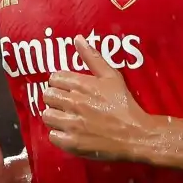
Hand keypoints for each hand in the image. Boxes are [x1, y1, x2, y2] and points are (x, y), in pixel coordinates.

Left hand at [41, 36, 156, 160]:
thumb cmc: (124, 104)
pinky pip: (52, 136)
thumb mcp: (112, 76)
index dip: (59, 83)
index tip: (66, 88)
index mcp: (82, 84)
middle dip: (55, 98)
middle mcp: (73, 102)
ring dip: (54, 116)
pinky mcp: (72, 143)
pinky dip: (58, 134)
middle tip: (65, 103)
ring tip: (65, 117)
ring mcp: (71, 124)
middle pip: (47, 95)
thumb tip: (78, 39)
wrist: (136, 135)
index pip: (54, 78)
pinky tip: (68, 132)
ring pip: (46, 115)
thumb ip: (93, 57)